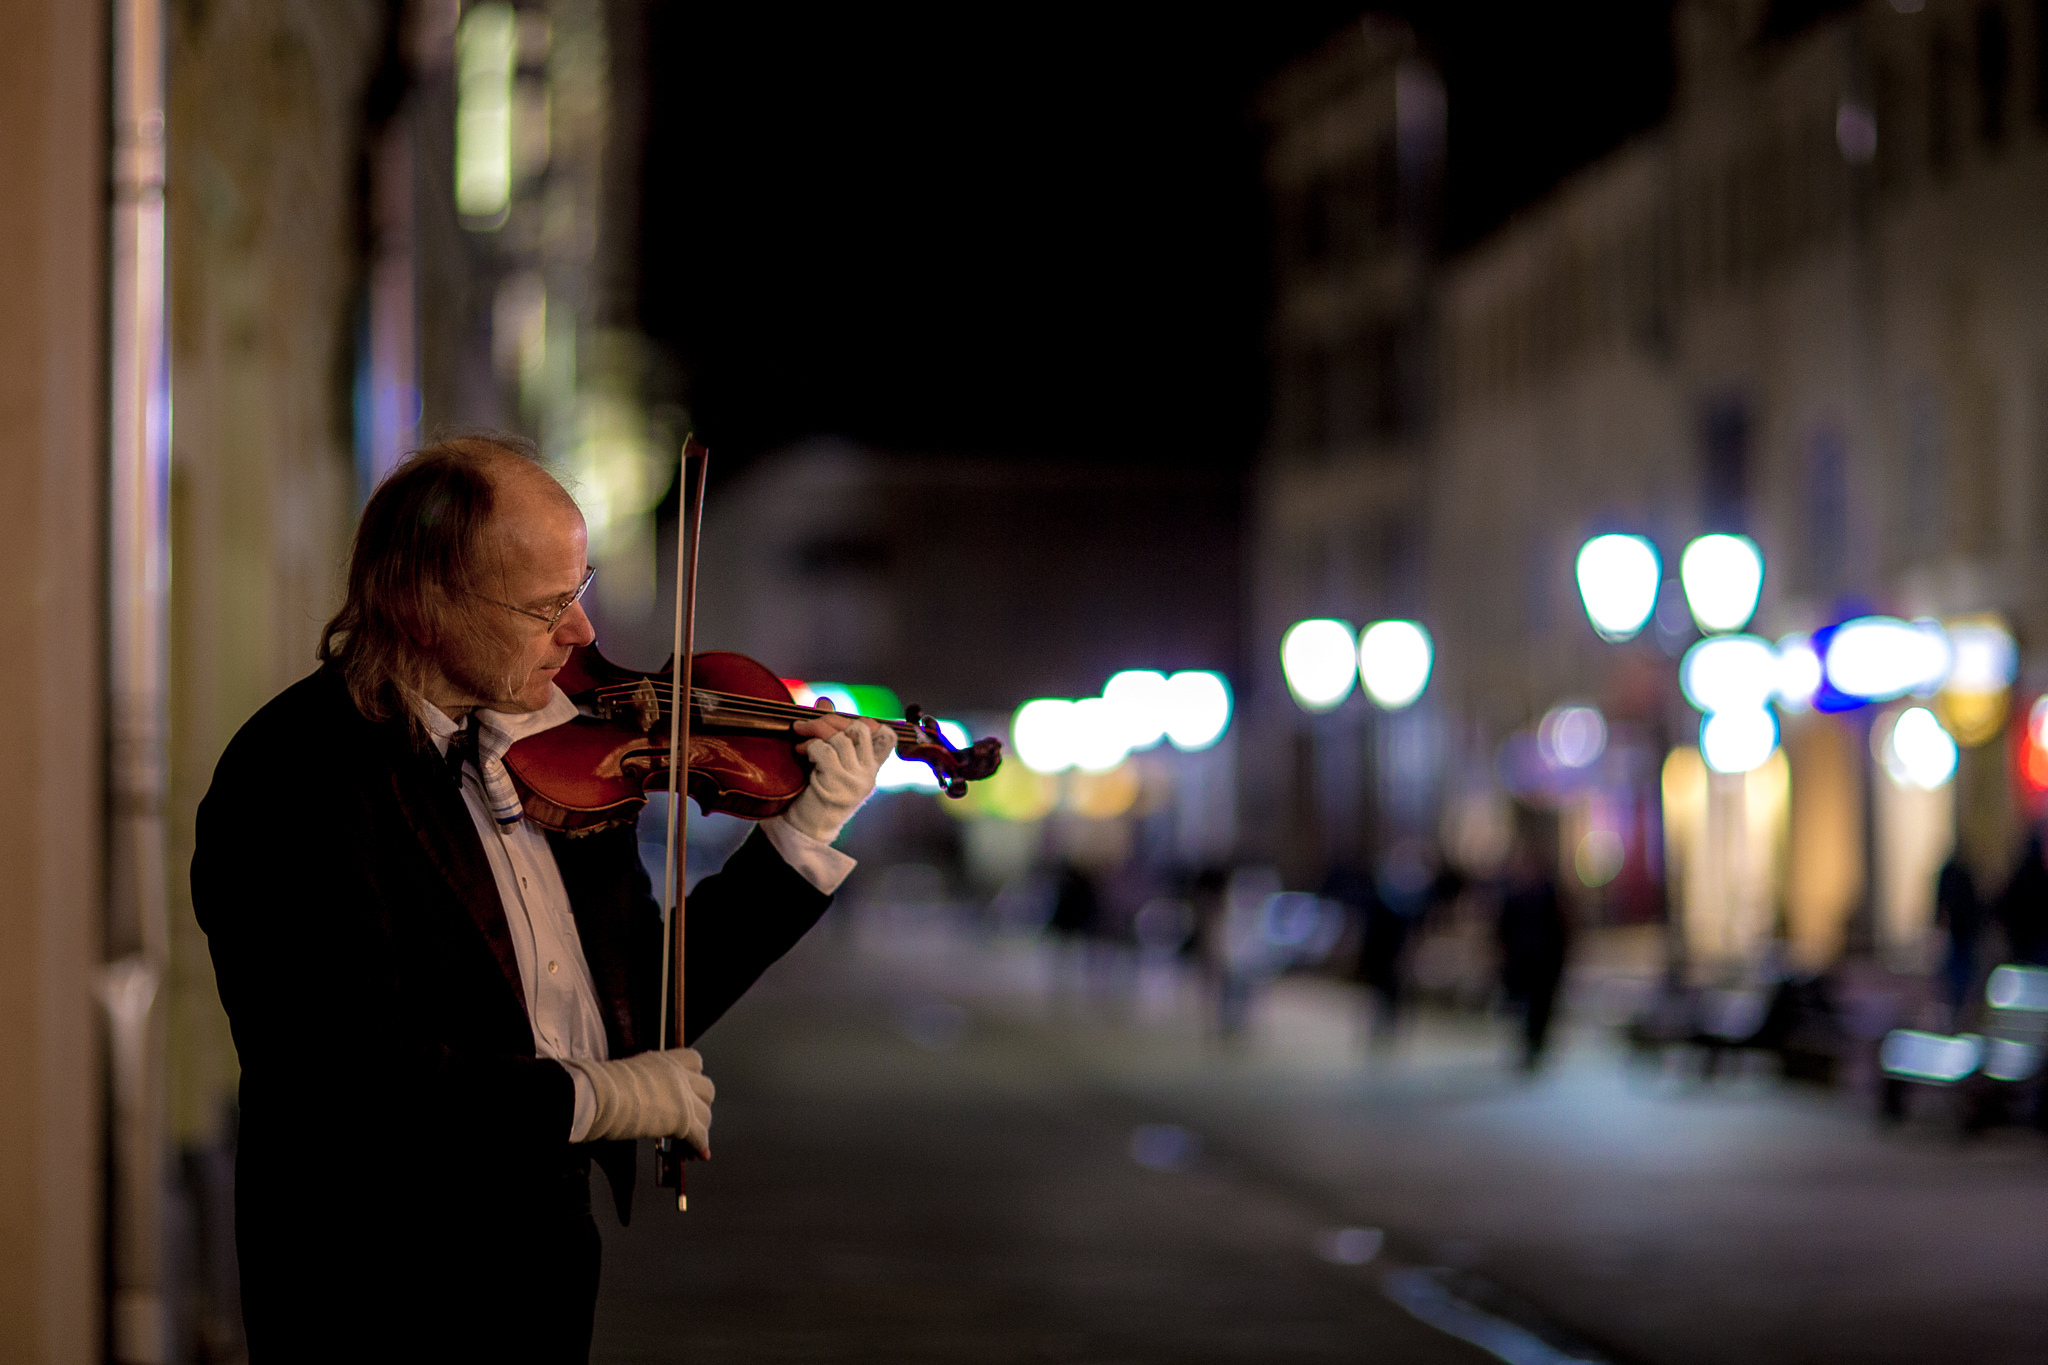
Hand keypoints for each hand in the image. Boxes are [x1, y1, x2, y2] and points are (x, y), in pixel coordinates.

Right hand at [564, 1048, 714, 1156]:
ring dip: (699, 1128)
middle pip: (706, 1089)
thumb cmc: (601, 1086)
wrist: (600, 1094)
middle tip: (689, 1119)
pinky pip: (700, 1136)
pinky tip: (697, 1155)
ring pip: (705, 1115)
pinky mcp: (683, 1119)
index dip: (693, 1077)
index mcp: (665, 1061)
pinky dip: (699, 1146)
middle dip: (700, 1104)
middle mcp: (679, 1075)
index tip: (686, 1090)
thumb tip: (639, 1100)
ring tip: (688, 1143)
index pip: (694, 1061)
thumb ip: (642, 1084)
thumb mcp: (627, 1075)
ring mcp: (684, 1097)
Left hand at [783, 700, 895, 843]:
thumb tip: (825, 702)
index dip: (869, 722)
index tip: (844, 723)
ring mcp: (855, 780)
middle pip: (860, 728)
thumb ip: (829, 732)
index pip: (887, 736)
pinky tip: (802, 753)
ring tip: (800, 742)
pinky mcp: (837, 784)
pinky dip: (810, 746)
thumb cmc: (813, 795)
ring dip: (814, 732)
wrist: (804, 830)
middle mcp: (868, 774)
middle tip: (807, 724)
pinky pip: (825, 750)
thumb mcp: (826, 761)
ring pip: (840, 738)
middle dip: (831, 720)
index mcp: (871, 770)